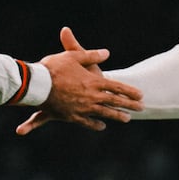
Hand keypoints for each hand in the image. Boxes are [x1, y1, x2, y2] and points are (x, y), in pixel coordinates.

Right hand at [16, 27, 142, 134]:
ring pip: (104, 114)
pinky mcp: (72, 117)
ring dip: (117, 116)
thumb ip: (91, 55)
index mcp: (93, 81)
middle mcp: (91, 97)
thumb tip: (107, 53)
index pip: (116, 87)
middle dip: (129, 105)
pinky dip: (95, 125)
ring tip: (127, 119)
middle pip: (114, 102)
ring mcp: (83, 108)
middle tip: (142, 108)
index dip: (129, 91)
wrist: (37, 85)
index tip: (140, 95)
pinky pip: (87, 123)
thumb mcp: (73, 56)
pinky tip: (101, 126)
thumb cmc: (54, 68)